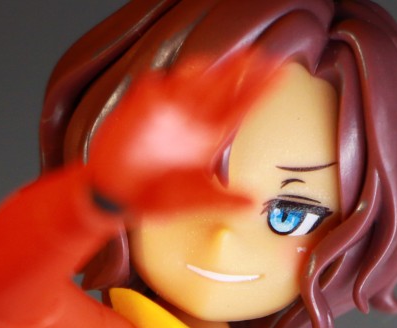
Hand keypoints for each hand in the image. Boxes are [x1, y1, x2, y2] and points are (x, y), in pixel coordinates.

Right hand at [87, 50, 279, 216]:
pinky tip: (164, 91)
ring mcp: (166, 111)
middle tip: (256, 55)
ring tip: (210, 67)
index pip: (240, 107)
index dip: (259, 90)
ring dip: (199, 71)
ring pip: (188, 79)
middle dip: (237, 70)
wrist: (117, 196)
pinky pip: (150, 86)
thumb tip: (253, 203)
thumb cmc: (155, 197)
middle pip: (219, 86)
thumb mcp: (193, 202)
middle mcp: (191, 120)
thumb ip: (222, 201)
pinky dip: (157, 85)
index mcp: (209, 137)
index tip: (279, 74)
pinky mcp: (138, 108)